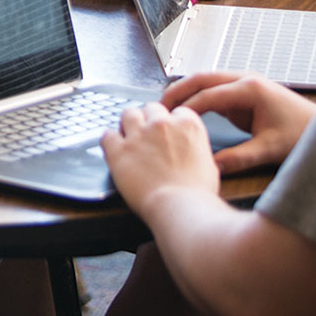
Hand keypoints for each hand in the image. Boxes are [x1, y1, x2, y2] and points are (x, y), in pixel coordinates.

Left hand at [101, 101, 221, 210]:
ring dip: (129, 124)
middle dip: (149, 119)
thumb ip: (196, 149)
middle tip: (148, 135)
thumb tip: (193, 152)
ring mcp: (138, 135)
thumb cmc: (197, 193)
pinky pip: (107, 135)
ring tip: (130, 138)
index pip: (176, 111)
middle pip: (150, 108)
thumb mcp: (209, 164)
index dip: (171, 121)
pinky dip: (110, 141)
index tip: (168, 132)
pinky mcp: (119, 149)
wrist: (180, 207)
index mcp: (187, 124)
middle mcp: (162, 124)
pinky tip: (114, 150)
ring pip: (128, 114)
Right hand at [161, 71, 315, 174]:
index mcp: (250, 89)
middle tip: (158, 106)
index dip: (185, 107)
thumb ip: (239, 158)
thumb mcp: (269, 149)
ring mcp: (245, 84)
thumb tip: (212, 166)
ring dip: (186, 91)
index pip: (207, 95)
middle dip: (178, 91)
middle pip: (201, 78)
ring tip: (167, 107)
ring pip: (206, 80)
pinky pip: (214, 90)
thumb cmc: (303, 134)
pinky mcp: (244, 93)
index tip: (168, 120)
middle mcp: (245, 80)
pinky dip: (198, 97)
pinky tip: (187, 110)